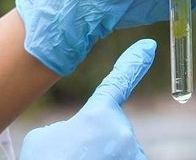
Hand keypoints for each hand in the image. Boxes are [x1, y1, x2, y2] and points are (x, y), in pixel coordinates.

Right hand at [19, 39, 155, 159]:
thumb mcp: (47, 136)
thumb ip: (74, 126)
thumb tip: (89, 135)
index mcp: (100, 114)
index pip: (119, 81)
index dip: (133, 63)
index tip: (148, 46)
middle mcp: (123, 133)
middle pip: (112, 128)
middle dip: (96, 137)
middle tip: (73, 153)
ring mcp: (132, 156)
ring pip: (117, 149)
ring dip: (101, 155)